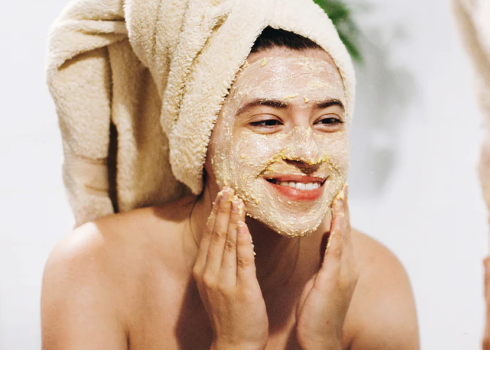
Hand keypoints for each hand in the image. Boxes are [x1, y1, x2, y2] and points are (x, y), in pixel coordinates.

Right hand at [193, 187, 268, 349]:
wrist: (235, 343)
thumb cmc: (230, 314)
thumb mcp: (217, 286)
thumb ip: (219, 264)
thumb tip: (225, 239)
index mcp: (202, 272)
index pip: (209, 236)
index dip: (215, 214)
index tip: (222, 194)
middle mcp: (210, 274)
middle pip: (216, 235)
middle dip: (223, 210)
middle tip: (229, 188)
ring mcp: (225, 282)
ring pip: (228, 244)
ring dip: (233, 219)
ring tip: (237, 199)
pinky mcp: (242, 289)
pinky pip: (243, 261)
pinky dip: (243, 242)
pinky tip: (244, 226)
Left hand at [296, 184, 358, 349]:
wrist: (321, 339)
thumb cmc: (317, 312)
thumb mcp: (321, 279)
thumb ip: (326, 258)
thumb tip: (327, 237)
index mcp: (343, 264)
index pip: (342, 231)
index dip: (342, 211)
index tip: (339, 191)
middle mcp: (348, 265)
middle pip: (347, 228)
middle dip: (345, 206)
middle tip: (343, 183)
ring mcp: (344, 271)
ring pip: (344, 235)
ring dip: (343, 213)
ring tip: (341, 193)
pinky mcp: (334, 278)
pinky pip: (336, 250)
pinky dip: (338, 231)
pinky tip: (336, 218)